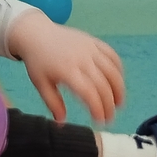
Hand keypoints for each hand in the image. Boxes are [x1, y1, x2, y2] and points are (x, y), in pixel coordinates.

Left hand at [7, 12, 125, 123]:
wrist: (36, 34)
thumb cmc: (38, 62)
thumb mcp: (40, 84)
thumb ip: (53, 103)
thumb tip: (62, 122)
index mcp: (67, 71)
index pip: (89, 93)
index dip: (98, 108)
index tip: (100, 121)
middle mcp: (82, 59)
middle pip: (103, 84)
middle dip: (110, 104)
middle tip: (110, 118)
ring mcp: (90, 48)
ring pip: (112, 70)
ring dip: (119, 88)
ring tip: (119, 103)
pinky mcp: (94, 41)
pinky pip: (112, 55)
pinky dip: (118, 69)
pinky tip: (118, 81)